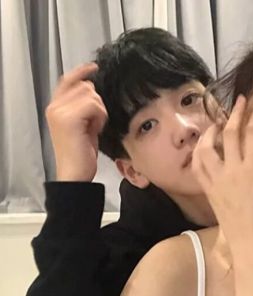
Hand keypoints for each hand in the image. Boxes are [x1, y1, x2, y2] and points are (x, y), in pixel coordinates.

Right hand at [46, 63, 107, 180]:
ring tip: (94, 128)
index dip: (81, 72)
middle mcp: (54, 107)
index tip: (94, 67)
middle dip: (97, 103)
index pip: (68, 80)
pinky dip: (101, 117)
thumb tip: (92, 90)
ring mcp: (60, 111)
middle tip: (95, 124)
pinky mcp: (69, 118)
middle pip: (86, 87)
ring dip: (100, 112)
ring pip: (92, 95)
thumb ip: (84, 107)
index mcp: (55, 108)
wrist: (75, 174)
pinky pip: (94, 106)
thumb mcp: (83, 126)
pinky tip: (96, 130)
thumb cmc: (81, 153)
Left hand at [192, 95, 252, 252]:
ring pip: (206, 150)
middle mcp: (231, 173)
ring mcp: (217, 183)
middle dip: (235, 114)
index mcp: (252, 171)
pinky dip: (198, 154)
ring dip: (210, 132)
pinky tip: (203, 149)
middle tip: (240, 101)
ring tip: (217, 124)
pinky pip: (197, 169)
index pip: (251, 133)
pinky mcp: (210, 193)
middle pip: (229, 135)